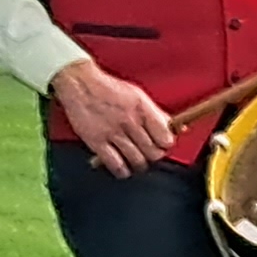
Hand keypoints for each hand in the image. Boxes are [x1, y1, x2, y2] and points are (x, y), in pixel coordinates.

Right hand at [48, 59, 173, 175]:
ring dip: (140, 164)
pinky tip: (123, 168)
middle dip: (154, 156)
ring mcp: (113, 133)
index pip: (165, 137)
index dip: (166, 145)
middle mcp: (130, 122)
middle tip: (150, 154)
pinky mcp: (97, 142)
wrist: (81, 85)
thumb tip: (176, 127)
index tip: (162, 146)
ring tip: (137, 161)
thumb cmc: (109, 89)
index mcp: (142, 109)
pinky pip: (116, 164)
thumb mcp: (138, 96)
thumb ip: (156, 114)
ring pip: (137, 160)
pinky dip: (122, 171)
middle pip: (153, 152)